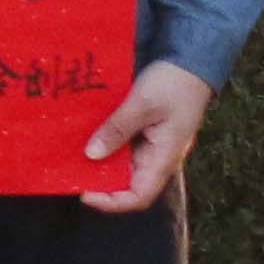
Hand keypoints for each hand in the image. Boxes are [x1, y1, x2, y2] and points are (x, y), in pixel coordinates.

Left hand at [80, 61, 211, 213]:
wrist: (192, 62)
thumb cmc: (173, 83)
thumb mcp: (141, 104)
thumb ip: (117, 129)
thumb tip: (92, 154)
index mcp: (164, 158)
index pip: (139, 196)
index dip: (112, 202)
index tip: (84, 194)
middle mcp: (158, 157)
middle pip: (128, 184)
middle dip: (100, 183)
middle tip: (71, 173)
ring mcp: (152, 145)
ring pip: (123, 165)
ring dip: (100, 163)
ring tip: (72, 156)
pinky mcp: (146, 132)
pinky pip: (123, 147)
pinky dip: (105, 144)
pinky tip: (86, 137)